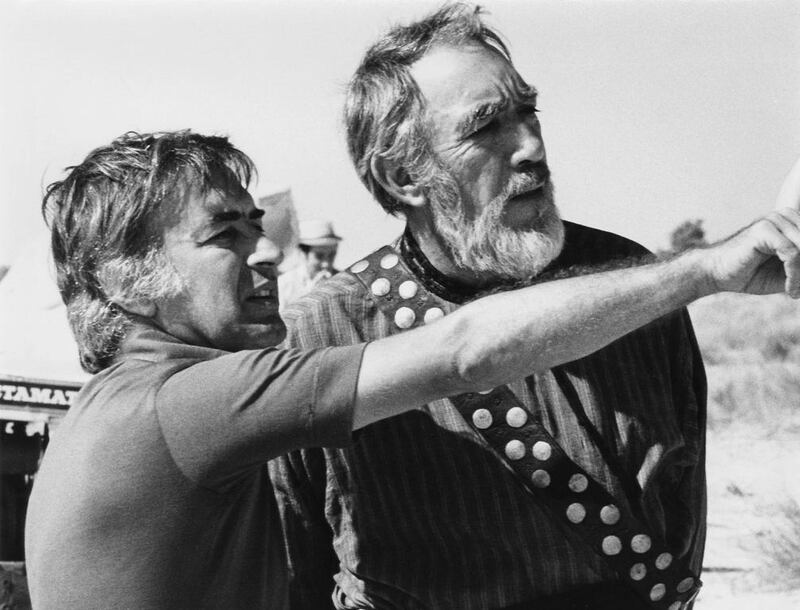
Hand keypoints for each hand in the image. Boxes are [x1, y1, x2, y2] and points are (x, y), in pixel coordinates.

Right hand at [706, 157, 799, 296]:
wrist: (715, 274)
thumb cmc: (749, 274)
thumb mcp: (787, 273)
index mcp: (790, 222)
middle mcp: (784, 216)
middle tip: (797, 290)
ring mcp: (773, 220)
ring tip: (793, 291)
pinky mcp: (764, 229)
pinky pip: (793, 253)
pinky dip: (794, 275)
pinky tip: (788, 289)